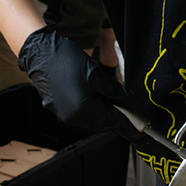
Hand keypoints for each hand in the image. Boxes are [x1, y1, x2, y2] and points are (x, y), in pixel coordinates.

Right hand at [18, 24, 137, 137]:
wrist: (40, 51)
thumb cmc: (66, 59)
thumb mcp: (97, 74)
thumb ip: (116, 93)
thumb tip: (131, 105)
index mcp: (82, 110)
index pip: (114, 123)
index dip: (132, 128)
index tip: (145, 133)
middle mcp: (72, 117)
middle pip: (104, 123)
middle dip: (120, 117)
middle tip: (134, 110)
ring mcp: (64, 115)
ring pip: (94, 119)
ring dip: (107, 111)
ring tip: (116, 99)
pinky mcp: (60, 109)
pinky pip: (83, 114)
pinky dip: (95, 108)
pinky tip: (100, 96)